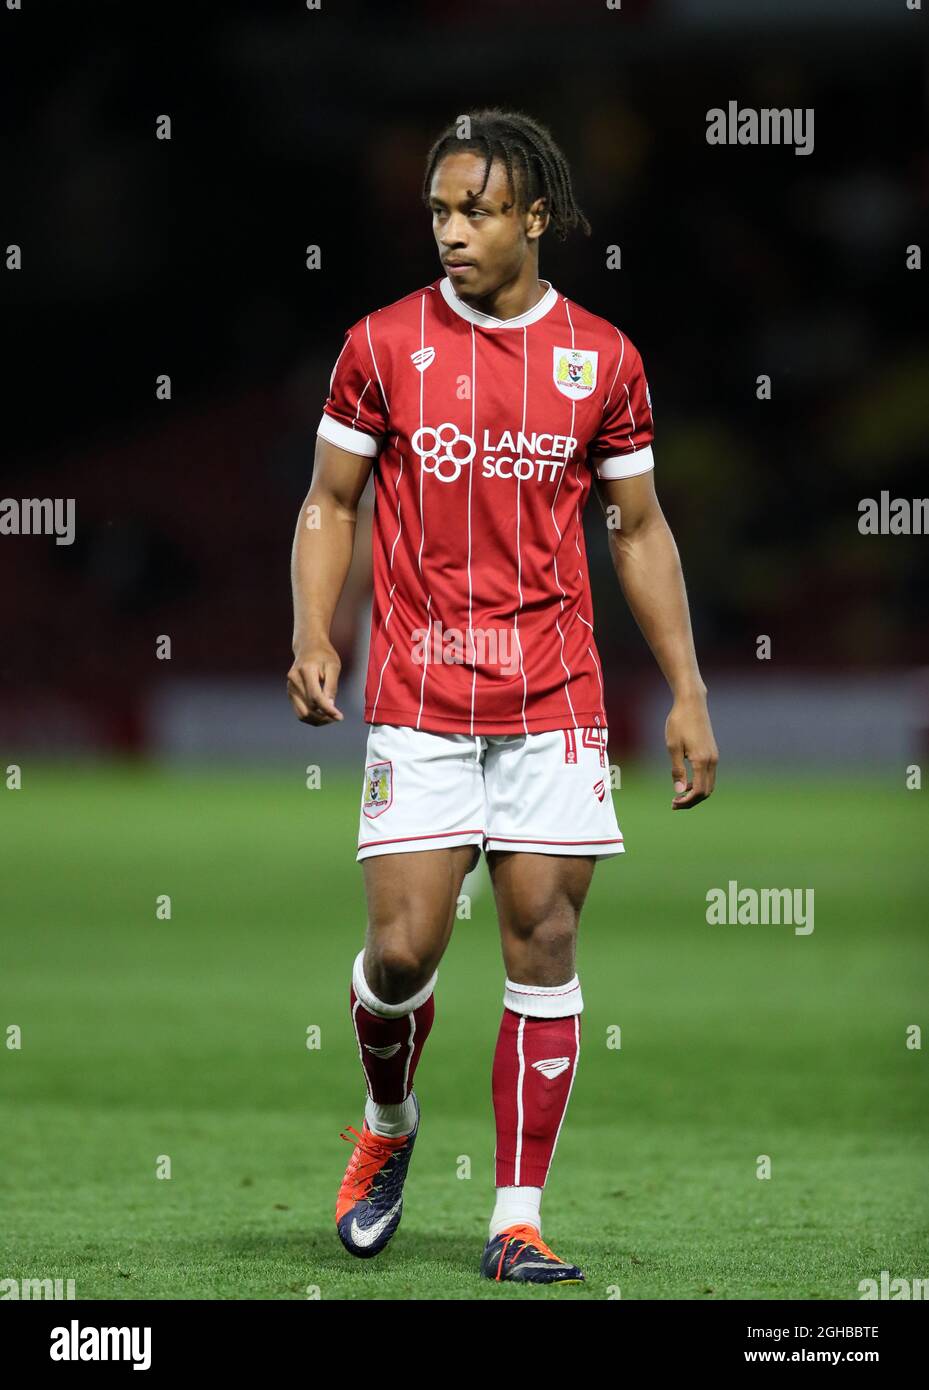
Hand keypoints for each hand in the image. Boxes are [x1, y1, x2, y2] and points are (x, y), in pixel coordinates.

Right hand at [287, 641, 343, 724]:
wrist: (308, 647)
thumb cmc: (324, 655)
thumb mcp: (333, 667)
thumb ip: (331, 686)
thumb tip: (330, 707)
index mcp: (306, 671)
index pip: (315, 697)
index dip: (328, 710)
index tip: (340, 717)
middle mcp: (294, 680)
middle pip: (308, 708)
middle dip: (324, 717)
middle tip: (338, 717)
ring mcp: (290, 687)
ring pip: (302, 714)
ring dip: (317, 720)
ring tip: (330, 718)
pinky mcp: (290, 693)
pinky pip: (300, 711)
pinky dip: (311, 717)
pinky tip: (323, 714)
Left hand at [665, 691, 717, 808]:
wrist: (692, 703)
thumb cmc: (679, 723)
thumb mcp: (673, 747)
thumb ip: (677, 770)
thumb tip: (678, 790)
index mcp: (702, 761)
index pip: (698, 791)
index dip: (687, 801)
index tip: (673, 803)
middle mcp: (712, 760)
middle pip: (706, 791)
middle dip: (691, 801)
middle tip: (674, 803)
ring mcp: (714, 756)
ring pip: (709, 784)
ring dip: (696, 793)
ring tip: (679, 794)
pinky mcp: (712, 752)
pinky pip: (709, 775)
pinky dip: (700, 783)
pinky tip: (686, 781)